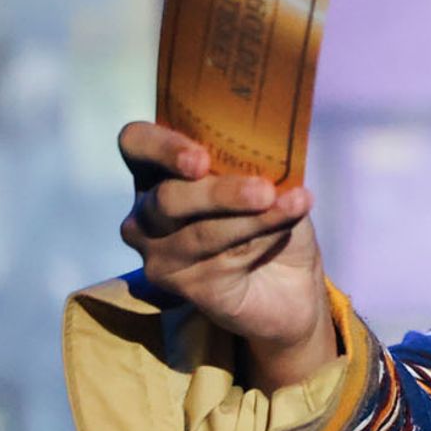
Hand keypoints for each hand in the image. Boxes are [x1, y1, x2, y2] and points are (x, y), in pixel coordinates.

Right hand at [116, 121, 334, 389]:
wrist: (292, 287)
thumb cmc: (272, 223)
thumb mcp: (270, 184)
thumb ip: (258, 169)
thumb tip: (270, 161)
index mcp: (161, 171)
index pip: (137, 143)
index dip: (162, 147)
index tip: (201, 160)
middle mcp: (148, 210)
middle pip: (167, 196)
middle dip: (219, 193)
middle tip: (264, 192)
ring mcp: (158, 251)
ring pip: (200, 232)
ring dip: (253, 219)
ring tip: (294, 206)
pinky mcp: (179, 285)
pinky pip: (219, 261)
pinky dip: (260, 242)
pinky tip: (284, 234)